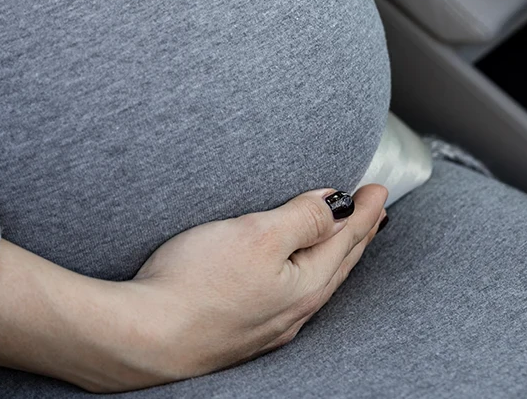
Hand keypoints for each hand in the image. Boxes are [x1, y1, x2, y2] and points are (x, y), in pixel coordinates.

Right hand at [0, 185, 386, 392]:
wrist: (147, 336)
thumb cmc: (196, 284)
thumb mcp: (257, 235)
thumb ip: (301, 218)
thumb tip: (334, 205)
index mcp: (305, 285)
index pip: (345, 240)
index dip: (364, 211)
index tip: (379, 189)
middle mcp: (293, 311)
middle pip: (336, 265)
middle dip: (357, 235)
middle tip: (373, 211)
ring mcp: (267, 324)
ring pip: (314, 283)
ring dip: (332, 256)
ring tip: (340, 240)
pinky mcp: (239, 329)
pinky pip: (288, 296)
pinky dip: (303, 274)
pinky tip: (290, 275)